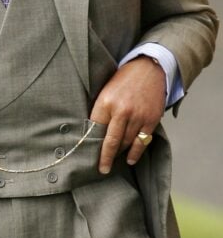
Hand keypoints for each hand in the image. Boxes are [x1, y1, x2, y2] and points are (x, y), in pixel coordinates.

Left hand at [89, 56, 165, 173]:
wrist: (150, 68)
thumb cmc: (123, 80)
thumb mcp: (105, 91)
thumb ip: (100, 110)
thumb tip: (92, 132)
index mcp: (106, 102)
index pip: (95, 129)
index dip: (91, 145)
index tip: (87, 156)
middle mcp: (122, 111)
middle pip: (111, 141)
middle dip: (105, 158)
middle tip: (102, 169)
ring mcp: (138, 116)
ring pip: (126, 143)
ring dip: (120, 154)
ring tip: (114, 162)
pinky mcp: (151, 120)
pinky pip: (142, 142)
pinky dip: (135, 152)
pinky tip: (130, 159)